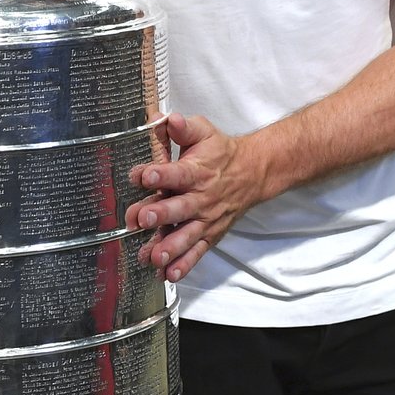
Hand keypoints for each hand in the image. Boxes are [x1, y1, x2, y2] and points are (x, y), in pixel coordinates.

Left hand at [125, 112, 263, 282]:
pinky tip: (167, 275)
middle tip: (142, 219)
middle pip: (180, 208)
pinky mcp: (209, 236)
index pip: (177, 173)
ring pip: (187, 236)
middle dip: (161, 214)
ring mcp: (205, 220)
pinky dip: (184, 265)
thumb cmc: (219, 152)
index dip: (160, 174)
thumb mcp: (203, 131)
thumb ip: (183, 126)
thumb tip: (167, 118)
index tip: (142, 175)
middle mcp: (201, 198)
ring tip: (153, 256)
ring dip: (170, 247)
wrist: (252, 173)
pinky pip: (197, 253)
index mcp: (196, 170)